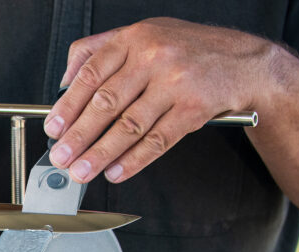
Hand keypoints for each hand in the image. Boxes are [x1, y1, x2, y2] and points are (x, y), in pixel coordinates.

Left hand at [43, 18, 274, 183]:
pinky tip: (115, 172)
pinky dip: (133, 161)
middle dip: (78, 136)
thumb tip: (64, 80)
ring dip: (100, 154)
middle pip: (106, 103)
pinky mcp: (193, 109)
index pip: (91, 75)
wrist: (245, 61)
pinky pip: (157, 141)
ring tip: (81, 171)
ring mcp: (176, 83)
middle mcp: (154, 57)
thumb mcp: (141, 34)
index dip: (68, 106)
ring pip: (129, 126)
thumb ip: (98, 50)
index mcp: (134, 38)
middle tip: (60, 157)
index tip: (53, 128)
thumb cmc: (186, 49)